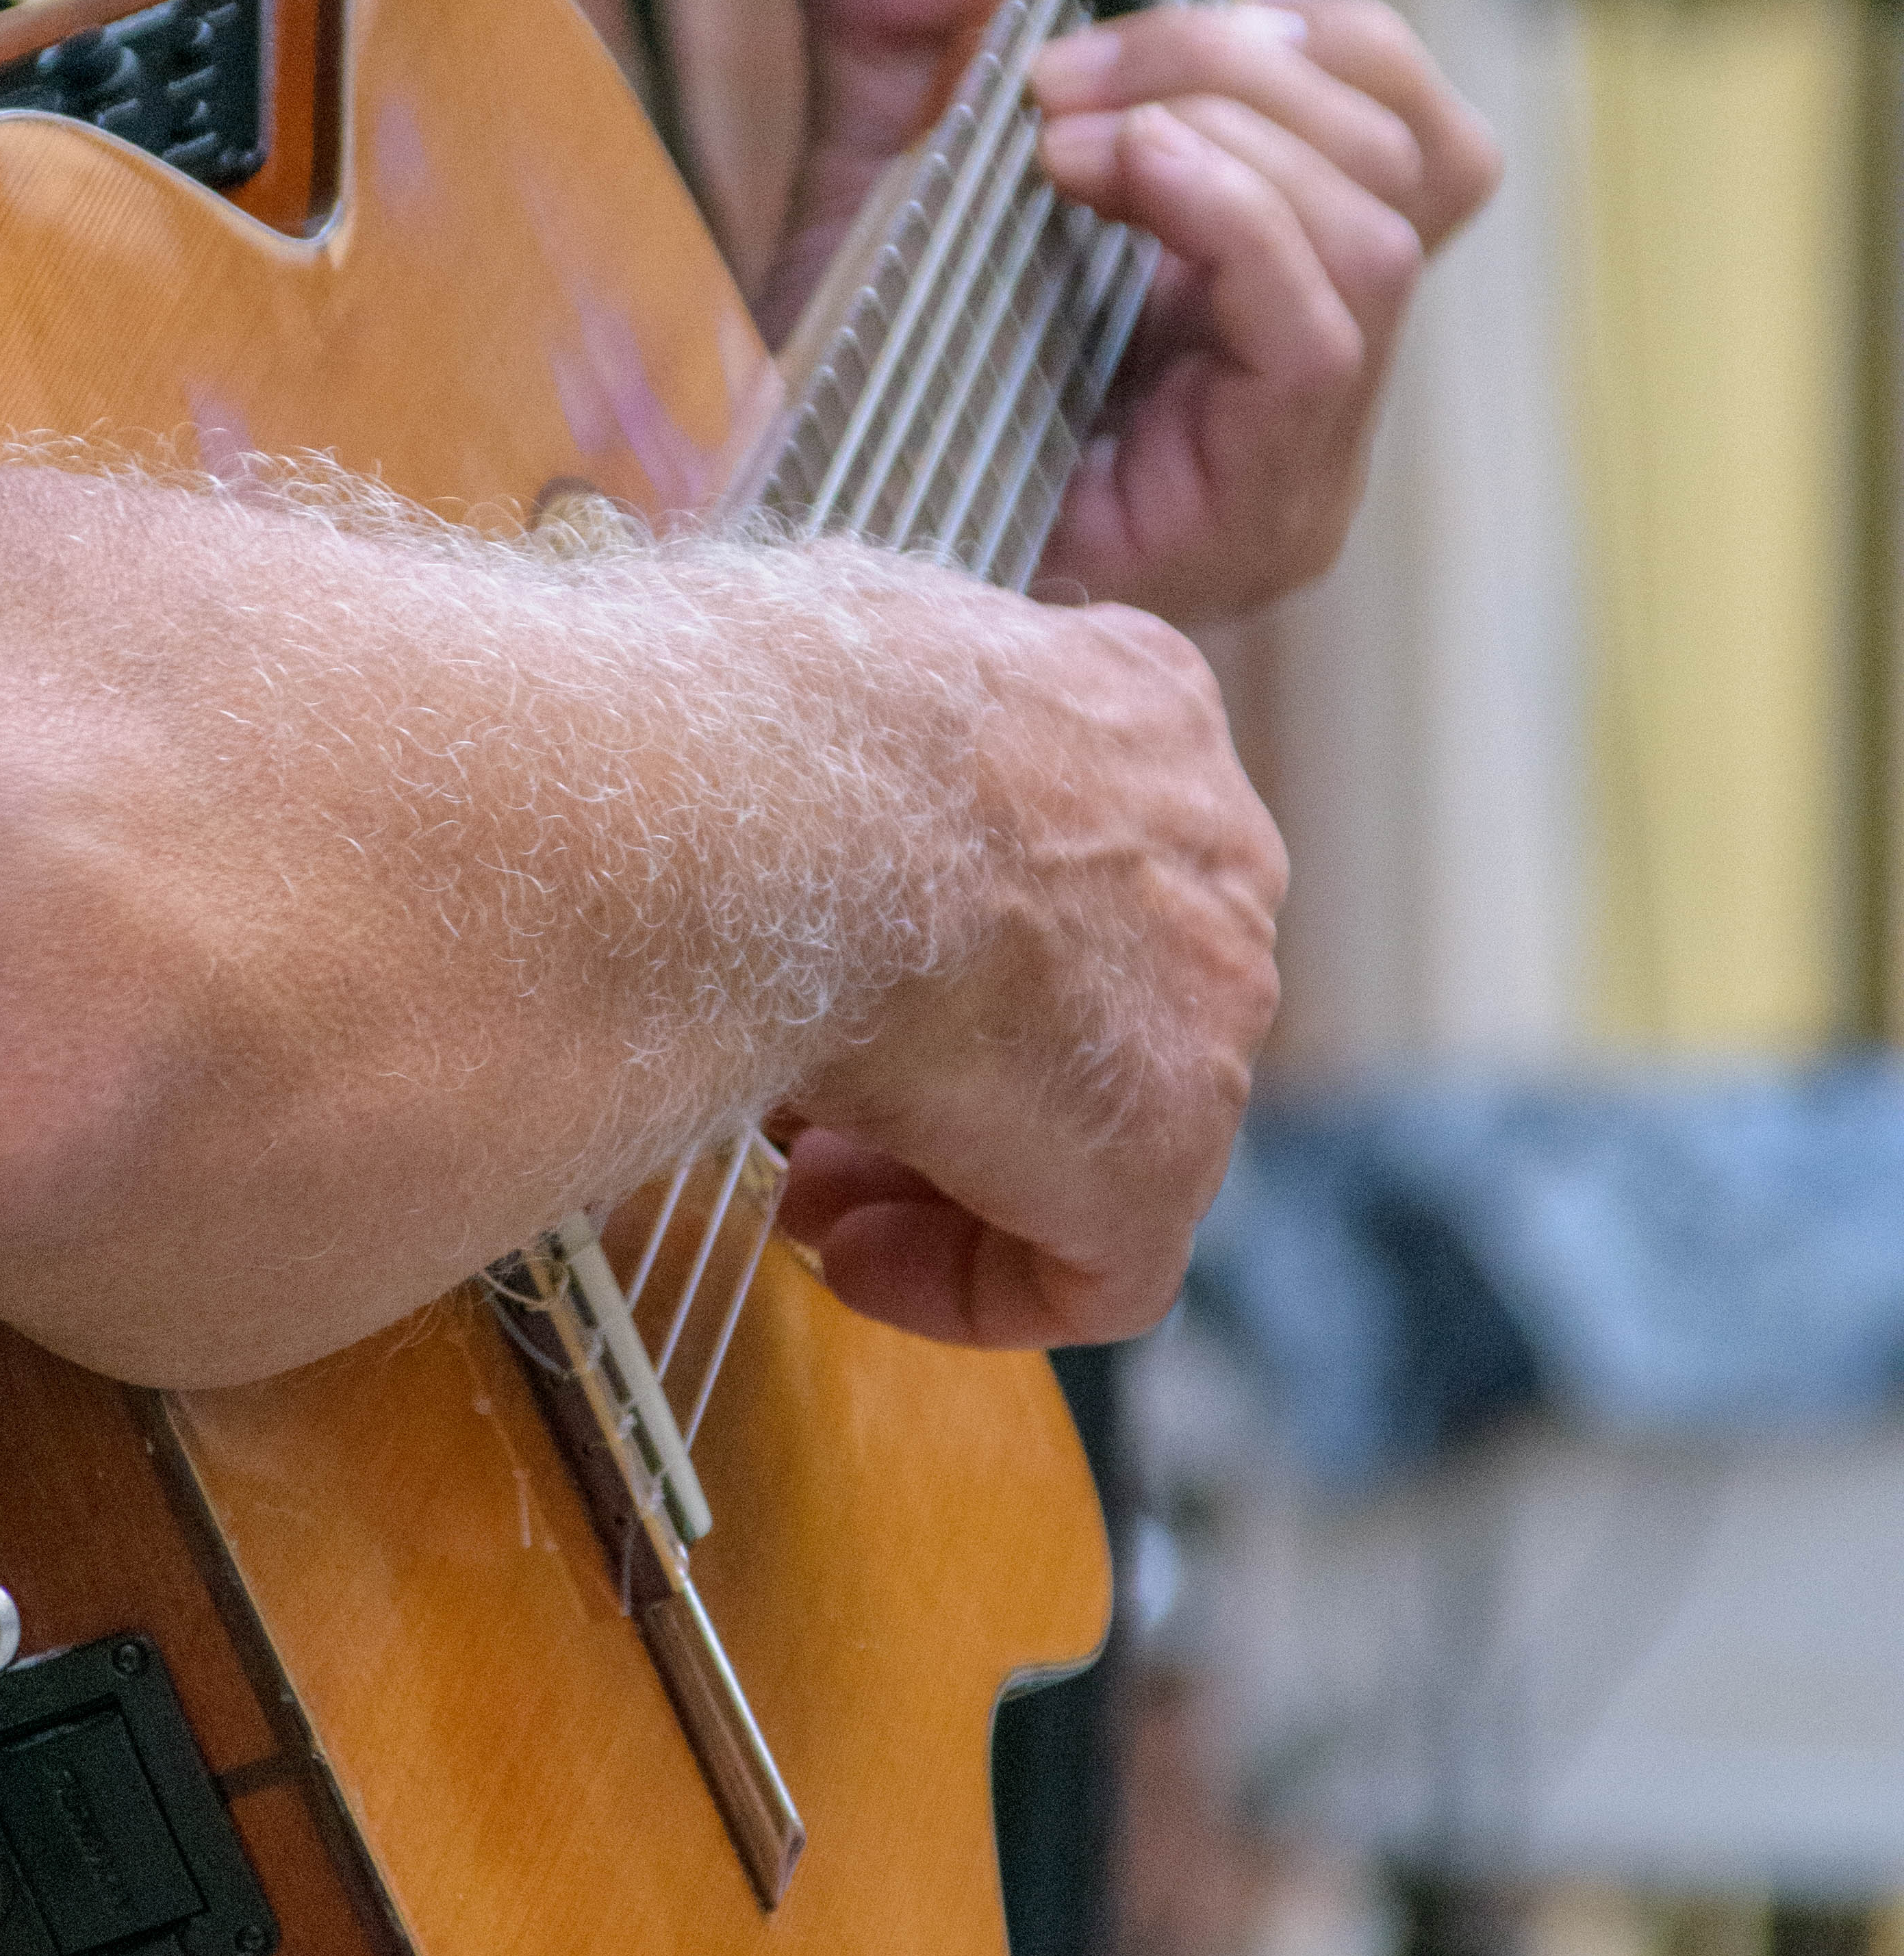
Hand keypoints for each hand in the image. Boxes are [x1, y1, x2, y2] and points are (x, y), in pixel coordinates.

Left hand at [773, 0, 1501, 624]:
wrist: (773, 562)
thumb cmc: (834, 399)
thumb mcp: (861, 166)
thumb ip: (897, 10)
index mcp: (1260, 283)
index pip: (1396, 112)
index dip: (1288, 25)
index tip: (1101, 12)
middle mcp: (1312, 372)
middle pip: (1414, 146)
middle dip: (1235, 62)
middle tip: (1058, 77)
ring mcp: (1305, 451)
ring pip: (1388, 219)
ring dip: (1223, 129)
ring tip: (1064, 142)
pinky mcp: (1267, 507)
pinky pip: (1324, 322)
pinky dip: (1228, 214)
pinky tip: (1108, 182)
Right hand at [781, 582, 1284, 1350]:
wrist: (776, 801)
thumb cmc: (747, 720)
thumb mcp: (810, 675)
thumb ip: (850, 741)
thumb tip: (763, 772)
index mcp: (1131, 700)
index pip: (1079, 841)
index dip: (955, 932)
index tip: (844, 971)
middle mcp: (1208, 843)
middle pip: (1093, 991)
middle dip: (955, 1058)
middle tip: (817, 1106)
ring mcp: (1206, 1006)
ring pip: (1091, 1124)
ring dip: (945, 1167)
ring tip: (803, 1192)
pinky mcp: (1163, 1156)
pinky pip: (1097, 1268)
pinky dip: (969, 1280)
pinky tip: (851, 1257)